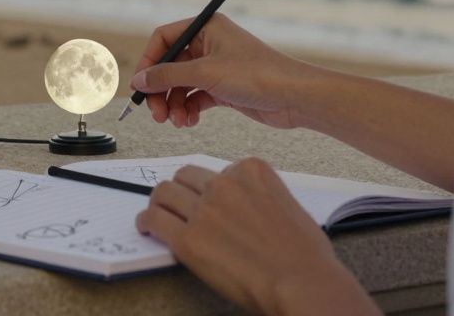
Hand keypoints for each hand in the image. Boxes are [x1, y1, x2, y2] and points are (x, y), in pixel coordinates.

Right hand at [130, 13, 312, 128]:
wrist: (295, 97)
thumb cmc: (257, 75)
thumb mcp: (205, 73)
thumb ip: (168, 76)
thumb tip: (139, 79)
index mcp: (206, 27)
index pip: (164, 38)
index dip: (149, 61)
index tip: (141, 84)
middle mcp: (209, 44)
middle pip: (170, 65)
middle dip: (161, 90)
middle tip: (156, 114)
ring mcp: (216, 66)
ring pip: (182, 85)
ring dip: (175, 104)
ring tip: (177, 121)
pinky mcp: (224, 87)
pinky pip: (196, 97)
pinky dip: (189, 109)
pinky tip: (190, 121)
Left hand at [136, 159, 376, 314]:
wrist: (302, 283)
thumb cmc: (305, 255)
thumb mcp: (288, 205)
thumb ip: (260, 197)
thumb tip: (244, 209)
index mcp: (251, 171)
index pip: (218, 171)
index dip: (211, 188)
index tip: (210, 202)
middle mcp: (224, 184)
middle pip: (186, 176)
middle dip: (182, 190)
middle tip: (179, 205)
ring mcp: (204, 210)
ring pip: (164, 193)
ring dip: (160, 203)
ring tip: (158, 214)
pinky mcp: (188, 239)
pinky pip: (155, 220)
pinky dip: (147, 222)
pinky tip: (148, 229)